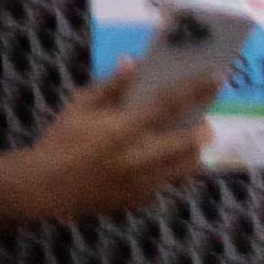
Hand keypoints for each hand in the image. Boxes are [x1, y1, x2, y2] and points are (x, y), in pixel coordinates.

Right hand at [25, 27, 226, 221]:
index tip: (216, 78)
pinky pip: (167, 183)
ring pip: (186, 167)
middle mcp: (141, 157)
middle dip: (203, 131)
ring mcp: (145, 183)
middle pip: (190, 143)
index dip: (195, 90)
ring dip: (191, 153)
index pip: (169, 104)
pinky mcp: (143, 200)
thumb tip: (133, 63)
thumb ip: (110, 86)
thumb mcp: (79, 106)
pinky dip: (167, 171)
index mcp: (124, 128)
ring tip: (185, 143)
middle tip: (206, 123)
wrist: (47, 188)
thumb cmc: (61, 141)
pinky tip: (153, 164)